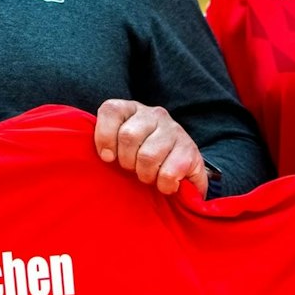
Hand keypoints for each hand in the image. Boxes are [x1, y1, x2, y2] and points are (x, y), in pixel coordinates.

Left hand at [93, 99, 209, 196]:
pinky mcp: (190, 150)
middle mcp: (154, 114)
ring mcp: (174, 129)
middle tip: (132, 169)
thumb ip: (106, 143)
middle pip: (128, 136)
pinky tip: (165, 184)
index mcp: (131, 109)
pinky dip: (163, 185)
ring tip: (149, 177)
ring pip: (148, 156)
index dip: (104, 136)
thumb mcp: (119, 147)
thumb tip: (104, 155)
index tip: (107, 157)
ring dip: (145, 175)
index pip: (111, 110)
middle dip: (126, 161)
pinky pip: (168, 172)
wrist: (181, 170)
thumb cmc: (140, 158)